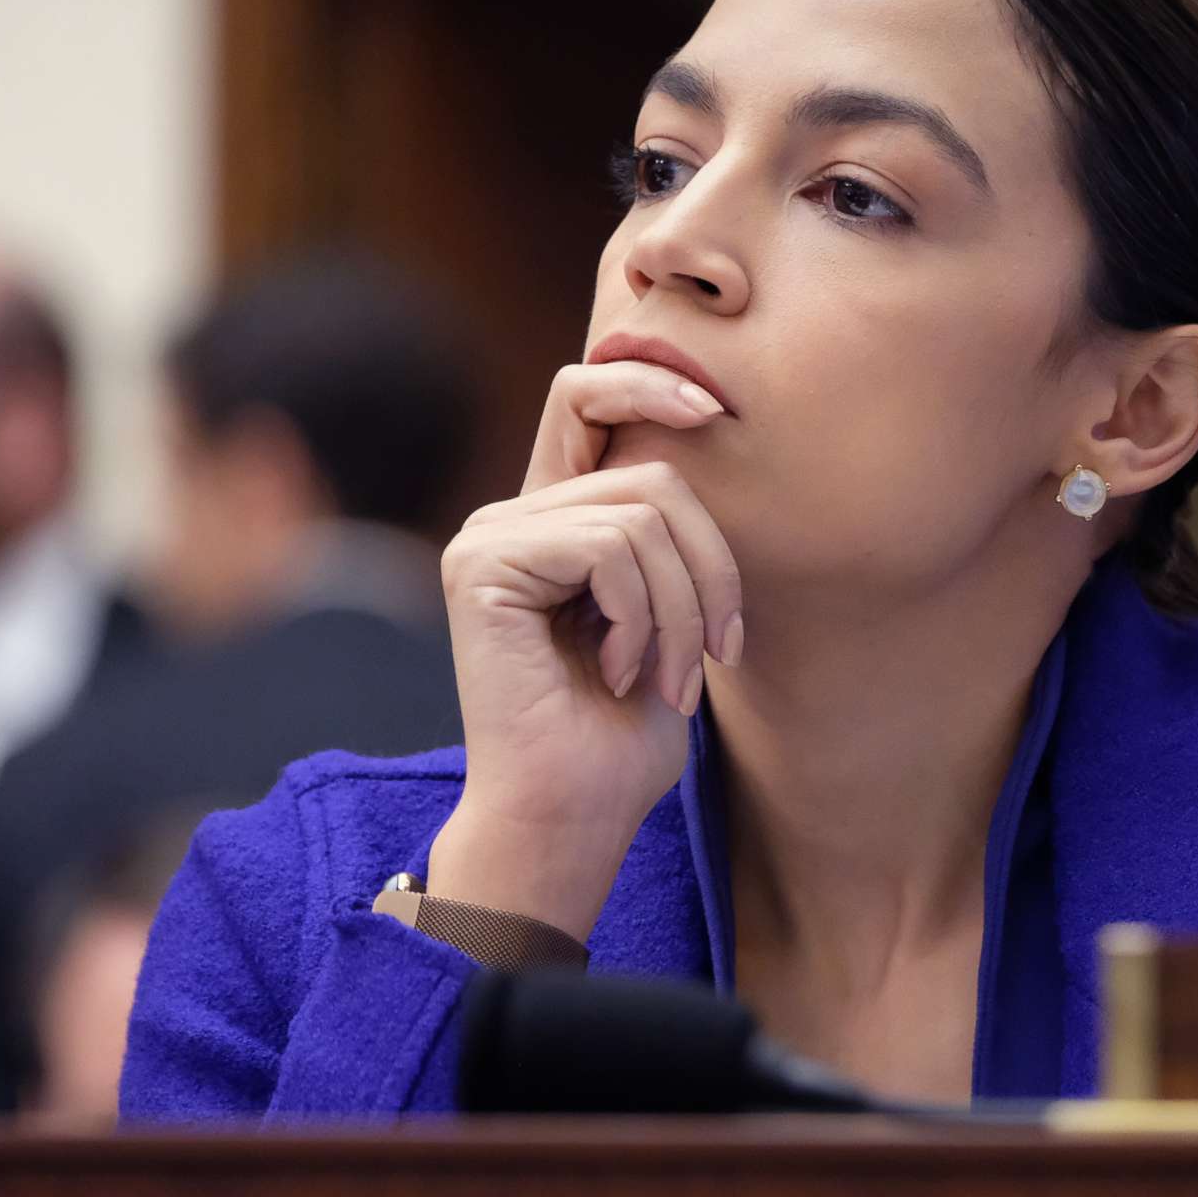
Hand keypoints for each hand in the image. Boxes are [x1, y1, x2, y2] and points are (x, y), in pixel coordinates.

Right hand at [427, 361, 741, 939]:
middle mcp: (512, 517)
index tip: (715, 411)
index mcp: (552, 522)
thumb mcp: (669, 617)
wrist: (571, 815)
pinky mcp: (481, 564)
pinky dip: (641, 617)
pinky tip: (617, 671)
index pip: (587, 398)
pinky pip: (608, 548)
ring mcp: (490, 536)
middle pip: (653, 474)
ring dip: (681, 608)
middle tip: (712, 653)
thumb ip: (667, 538)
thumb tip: (699, 439)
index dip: (651, 382)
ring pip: (641, 515)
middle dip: (709, 567)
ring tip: (663, 678)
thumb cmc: (623, 737)